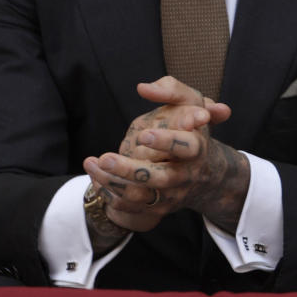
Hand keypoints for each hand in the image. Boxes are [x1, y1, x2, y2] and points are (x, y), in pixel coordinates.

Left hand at [83, 76, 244, 233]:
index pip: (187, 147)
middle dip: (130, 170)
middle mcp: (185, 175)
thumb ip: (171, 90)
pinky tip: (96, 177)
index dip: (167, 142)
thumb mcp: (190, 104)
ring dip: (113, 182)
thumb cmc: (190, 130)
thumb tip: (144, 88)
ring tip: (92, 163)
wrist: (204, 176)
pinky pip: (131, 206)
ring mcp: (171, 195)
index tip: (144, 134)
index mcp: (197, 149)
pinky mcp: (157, 208)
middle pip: (160, 178)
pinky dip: (111, 194)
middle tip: (105, 158)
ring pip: (140, 195)